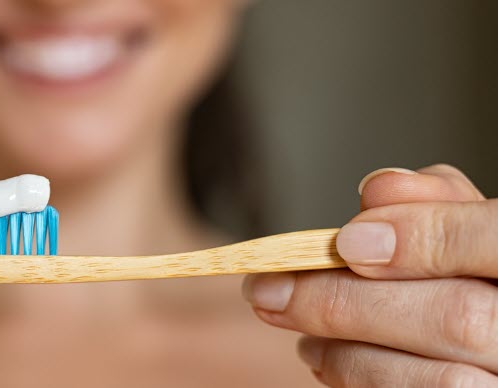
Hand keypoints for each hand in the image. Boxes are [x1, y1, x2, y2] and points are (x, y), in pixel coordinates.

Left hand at [243, 164, 497, 386]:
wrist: (493, 344)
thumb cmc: (486, 278)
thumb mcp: (479, 234)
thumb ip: (441, 209)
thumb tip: (377, 192)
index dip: (428, 237)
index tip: (346, 240)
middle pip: (459, 319)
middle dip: (349, 304)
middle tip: (268, 290)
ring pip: (442, 381)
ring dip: (348, 354)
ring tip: (299, 334)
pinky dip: (361, 383)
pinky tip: (328, 360)